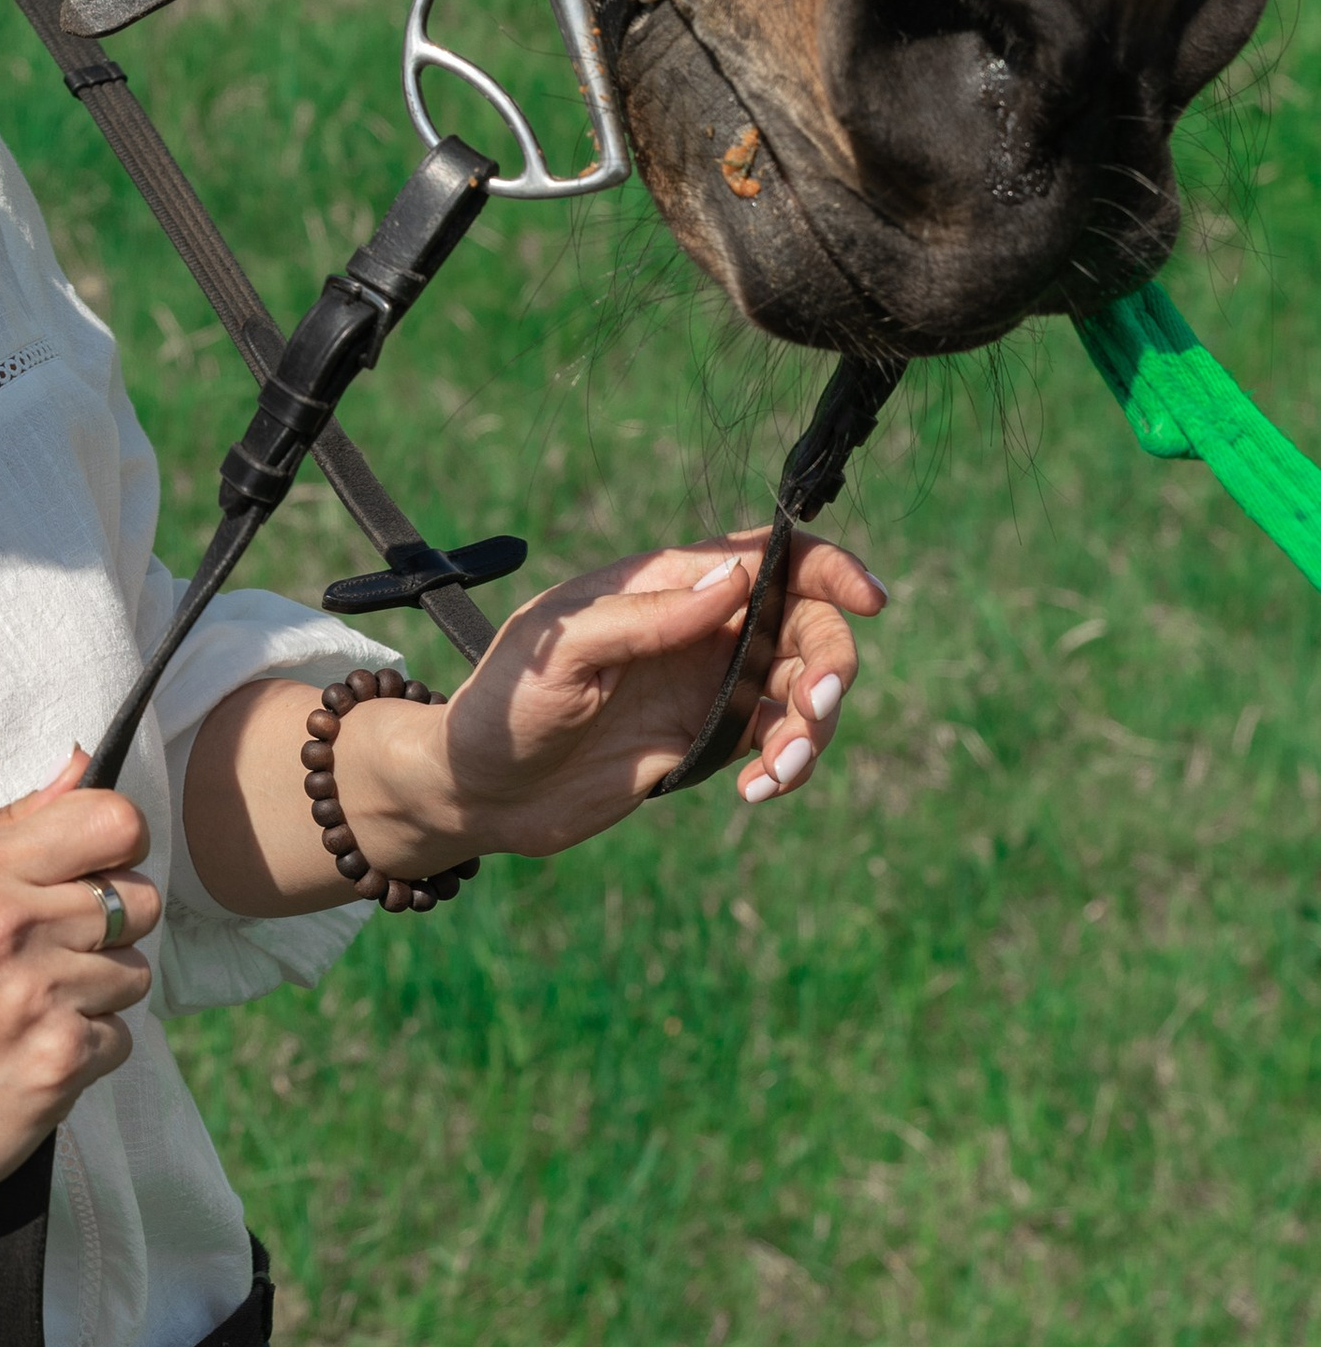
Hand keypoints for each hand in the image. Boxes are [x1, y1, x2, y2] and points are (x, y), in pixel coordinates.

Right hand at [0, 753, 160, 1237]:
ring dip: (97, 994)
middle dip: (108, 928)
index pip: (114, 822)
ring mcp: (39, 996)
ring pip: (135, 973)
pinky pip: (121, 1039)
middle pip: (139, 899)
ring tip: (32, 1008)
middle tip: (53, 954)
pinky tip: (31, 1053)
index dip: (117, 847)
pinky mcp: (58, 1063)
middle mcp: (12, 926)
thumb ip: (9, 825)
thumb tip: (80, 763)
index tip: (94, 872)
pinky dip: (84, 1051)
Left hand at [333, 530, 886, 869]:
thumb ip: (648, 616)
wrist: (477, 790)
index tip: (869, 601)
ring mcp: (705, 684)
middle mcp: (696, 627)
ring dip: (809, 730)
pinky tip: (758, 790)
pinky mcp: (705, 739)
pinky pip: (775, 740)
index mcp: (663, 584)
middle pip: (803, 626)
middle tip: (812, 715)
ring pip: (799, 689)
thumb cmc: (505, 705)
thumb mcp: (565, 652)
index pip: (765, 555)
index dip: (826, 567)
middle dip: (828, 666)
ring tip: (775, 773)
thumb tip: (737, 580)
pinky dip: (785, 764)